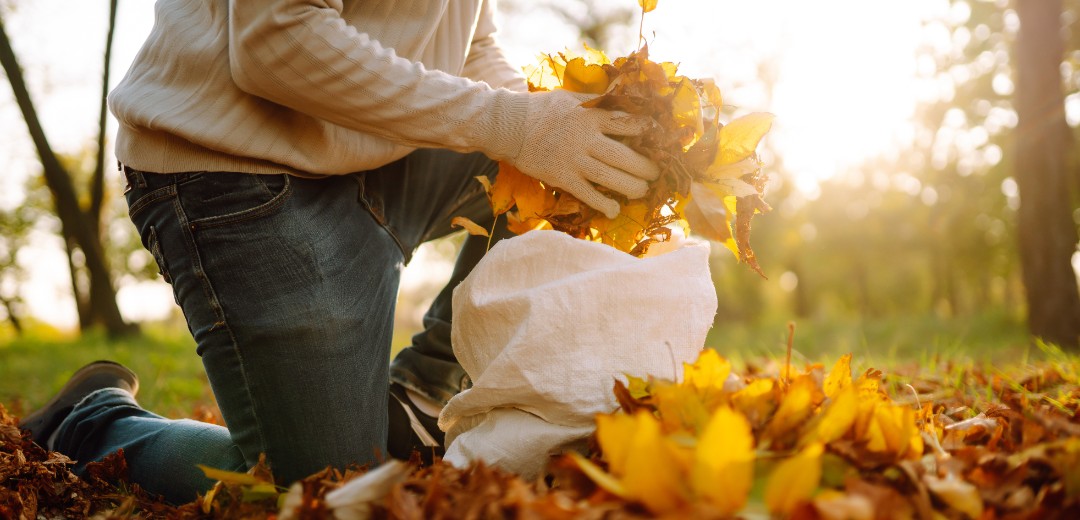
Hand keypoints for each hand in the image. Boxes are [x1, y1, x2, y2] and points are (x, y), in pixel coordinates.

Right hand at [501, 89, 659, 217]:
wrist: (510, 127)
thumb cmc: (543, 110)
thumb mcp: (572, 97)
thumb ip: (597, 100)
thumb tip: (623, 95)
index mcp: (591, 115)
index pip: (627, 123)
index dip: (647, 131)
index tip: (659, 138)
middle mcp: (585, 138)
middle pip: (623, 156)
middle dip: (644, 167)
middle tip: (655, 172)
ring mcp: (574, 159)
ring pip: (609, 177)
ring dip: (631, 186)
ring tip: (642, 191)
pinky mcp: (562, 177)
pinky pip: (587, 194)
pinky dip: (602, 204)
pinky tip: (614, 210)